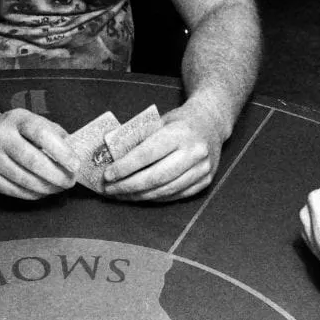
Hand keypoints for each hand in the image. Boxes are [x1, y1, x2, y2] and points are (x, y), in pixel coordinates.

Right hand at [0, 108, 77, 199]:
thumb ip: (55, 135)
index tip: (75, 165)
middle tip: (70, 182)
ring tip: (59, 188)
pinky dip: (33, 194)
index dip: (62, 151)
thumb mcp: (34, 122)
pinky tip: (43, 192)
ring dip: (47, 188)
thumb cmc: (17, 131)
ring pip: (25, 179)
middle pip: (33, 161)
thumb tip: (73, 155)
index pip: (42, 134)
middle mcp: (0, 136)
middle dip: (57, 175)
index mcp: (17, 119)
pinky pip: (15, 191)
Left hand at [102, 105, 224, 201]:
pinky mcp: (205, 181)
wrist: (211, 123)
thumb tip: (111, 158)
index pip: (147, 154)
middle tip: (109, 190)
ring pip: (165, 190)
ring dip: (139, 196)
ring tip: (121, 195)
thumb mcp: (160, 121)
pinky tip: (140, 195)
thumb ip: (140, 138)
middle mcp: (194, 152)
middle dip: (128, 186)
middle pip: (155, 177)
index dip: (125, 167)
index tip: (108, 175)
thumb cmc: (180, 121)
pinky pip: (176, 195)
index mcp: (180, 133)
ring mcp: (202, 169)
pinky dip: (155, 198)